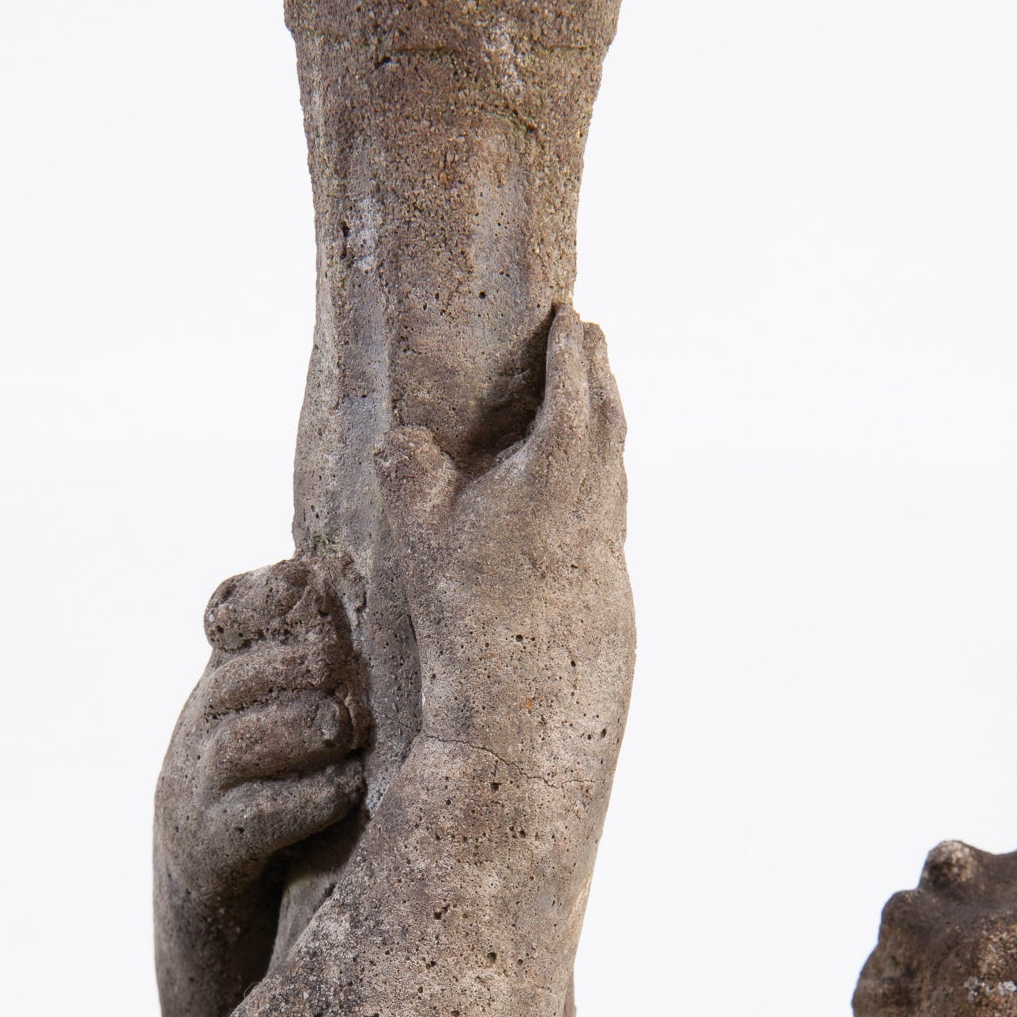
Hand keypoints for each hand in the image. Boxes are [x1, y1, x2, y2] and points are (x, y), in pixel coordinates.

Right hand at [153, 558, 368, 1016]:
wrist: (228, 974)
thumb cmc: (295, 858)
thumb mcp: (309, 760)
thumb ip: (340, 701)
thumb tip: (419, 650)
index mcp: (224, 702)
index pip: (230, 614)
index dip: (272, 594)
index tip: (319, 582)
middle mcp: (195, 744)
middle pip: (237, 677)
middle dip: (298, 664)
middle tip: (353, 671)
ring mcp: (188, 806)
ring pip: (234, 740)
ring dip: (299, 727)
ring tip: (349, 728)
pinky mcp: (201, 868)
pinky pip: (242, 822)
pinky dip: (297, 801)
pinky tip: (343, 794)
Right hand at [374, 307, 630, 773]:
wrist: (525, 702)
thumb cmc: (469, 615)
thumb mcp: (422, 536)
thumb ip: (409, 473)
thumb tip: (401, 439)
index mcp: (558, 469)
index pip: (573, 386)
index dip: (568, 347)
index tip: (568, 315)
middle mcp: (596, 499)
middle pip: (609, 416)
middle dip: (598, 372)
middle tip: (589, 335)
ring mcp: (606, 542)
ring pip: (615, 463)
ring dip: (605, 421)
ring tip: (593, 398)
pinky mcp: (607, 580)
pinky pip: (609, 501)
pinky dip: (600, 471)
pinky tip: (581, 490)